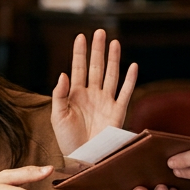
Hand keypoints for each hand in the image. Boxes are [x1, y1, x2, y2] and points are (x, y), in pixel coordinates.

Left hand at [52, 29, 138, 155]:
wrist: (82, 157)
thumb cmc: (67, 139)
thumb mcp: (57, 116)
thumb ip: (59, 94)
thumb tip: (62, 74)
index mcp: (75, 94)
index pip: (78, 67)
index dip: (79, 52)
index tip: (81, 36)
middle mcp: (92, 94)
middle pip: (96, 67)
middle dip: (97, 50)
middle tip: (99, 32)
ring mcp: (106, 101)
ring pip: (111, 75)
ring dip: (113, 59)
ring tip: (114, 42)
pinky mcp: (117, 111)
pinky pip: (125, 92)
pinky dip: (130, 79)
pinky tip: (133, 66)